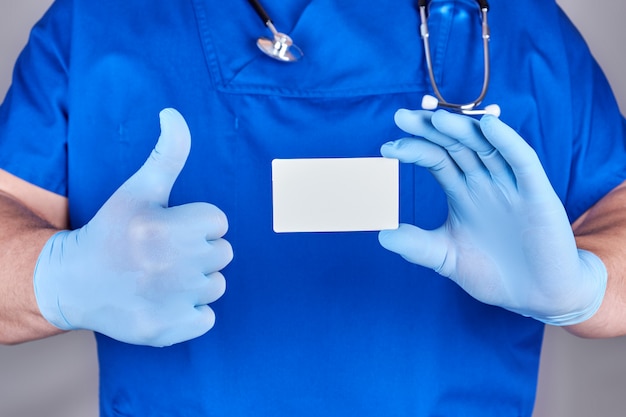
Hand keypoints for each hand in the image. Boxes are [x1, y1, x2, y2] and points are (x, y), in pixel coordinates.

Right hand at [34, 108, 232, 345]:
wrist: (76, 282)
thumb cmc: (113, 230)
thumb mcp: (140, 188)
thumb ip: (168, 152)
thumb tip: (174, 112)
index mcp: (169, 227)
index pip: (219, 221)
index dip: (195, 223)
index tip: (168, 228)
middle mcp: (173, 265)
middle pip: (223, 252)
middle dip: (198, 250)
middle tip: (163, 254)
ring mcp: (172, 300)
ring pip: (217, 285)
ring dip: (196, 282)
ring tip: (161, 277)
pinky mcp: (170, 330)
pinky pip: (207, 317)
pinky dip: (190, 313)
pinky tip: (163, 302)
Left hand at [379, 109, 605, 324]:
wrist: (536, 297)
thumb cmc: (494, 274)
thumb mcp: (446, 257)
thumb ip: (417, 245)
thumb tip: (381, 235)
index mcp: (462, 192)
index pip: (436, 158)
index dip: (414, 149)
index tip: (387, 148)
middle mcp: (485, 182)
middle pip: (456, 145)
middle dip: (430, 130)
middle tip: (402, 117)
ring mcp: (511, 185)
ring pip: (485, 146)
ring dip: (462, 129)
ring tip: (436, 118)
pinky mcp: (537, 194)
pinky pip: (522, 161)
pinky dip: (507, 142)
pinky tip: (489, 125)